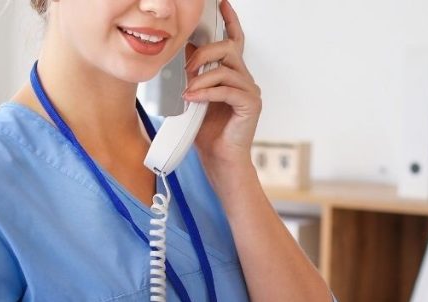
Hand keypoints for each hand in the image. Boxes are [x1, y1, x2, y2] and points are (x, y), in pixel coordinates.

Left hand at [184, 0, 260, 169]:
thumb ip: (191, 76)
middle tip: (186, 67)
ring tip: (187, 91)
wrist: (220, 160)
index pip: (234, 40)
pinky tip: (193, 100)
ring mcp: (250, 91)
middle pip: (228, 48)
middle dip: (203, 53)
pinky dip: (206, 93)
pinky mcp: (251, 104)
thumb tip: (177, 56)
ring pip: (226, 68)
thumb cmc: (206, 132)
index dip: (229, 20)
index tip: (222, 3)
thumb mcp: (193, 96)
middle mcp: (244, 79)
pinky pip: (227, 89)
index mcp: (232, 74)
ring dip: (201, 77)